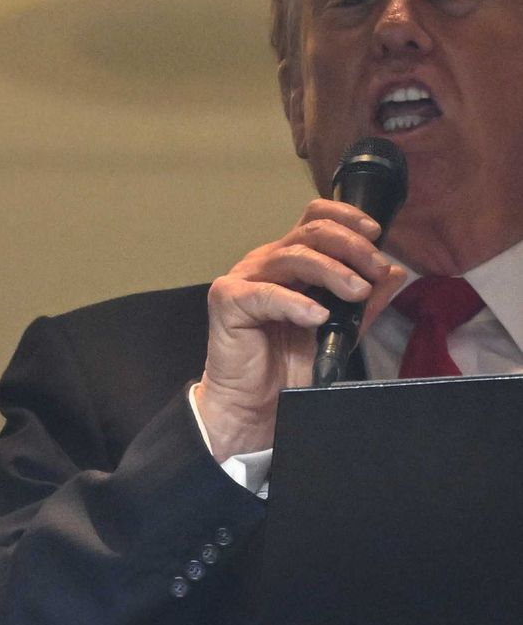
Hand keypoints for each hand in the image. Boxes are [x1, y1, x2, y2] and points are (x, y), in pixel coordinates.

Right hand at [191, 200, 405, 459]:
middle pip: (310, 232)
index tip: (377, 235)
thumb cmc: (288, 368)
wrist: (256, 406)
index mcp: (288, 261)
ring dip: (333, 271)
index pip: (316, 218)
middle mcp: (265, 262)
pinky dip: (297, 303)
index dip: (347, 218)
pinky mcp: (228, 301)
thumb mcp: (338, 331)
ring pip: (294, 256)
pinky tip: (318, 317)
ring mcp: (244, 278)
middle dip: (351, 247)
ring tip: (357, 293)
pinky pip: (267, 293)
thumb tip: (396, 274)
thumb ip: (364, 304)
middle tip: (376, 271)